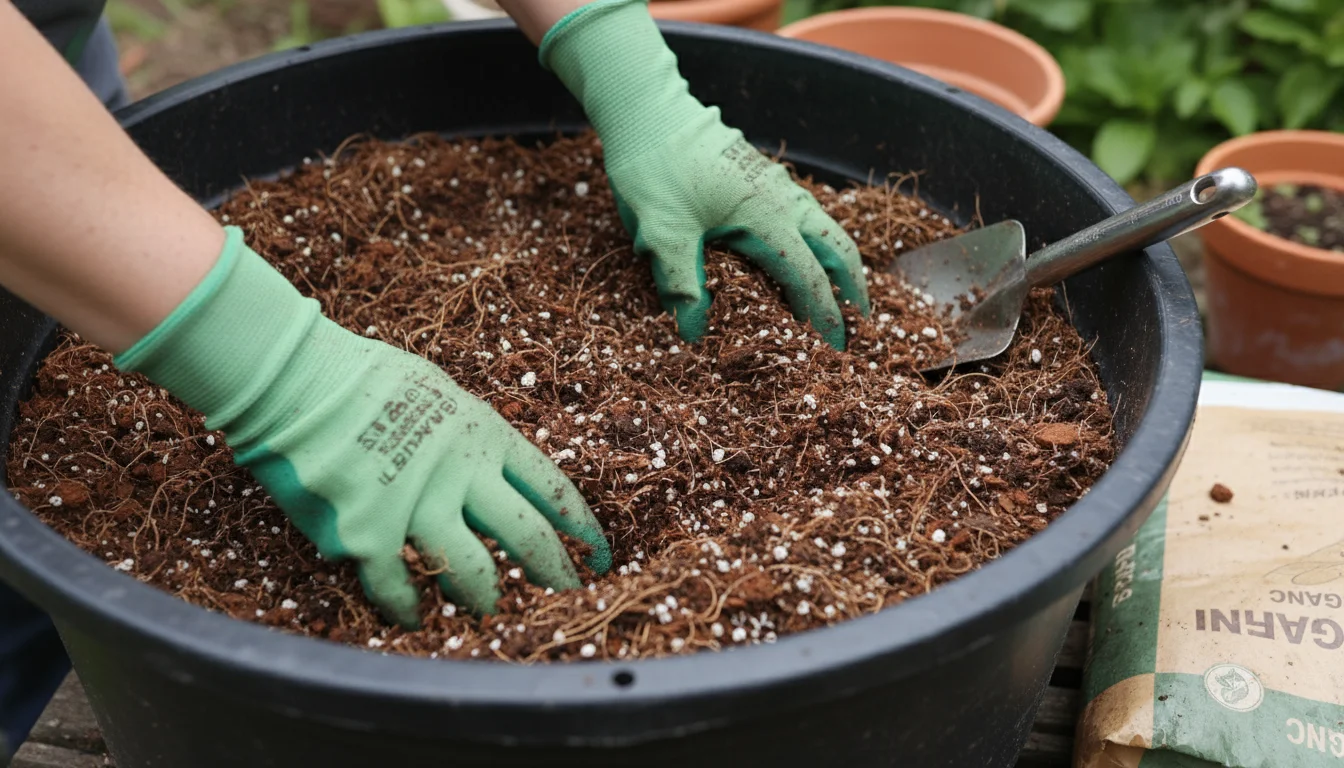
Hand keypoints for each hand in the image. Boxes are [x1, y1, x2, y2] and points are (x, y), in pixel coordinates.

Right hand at [115, 227, 611, 627]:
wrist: (295, 380)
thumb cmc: (365, 380)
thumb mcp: (440, 395)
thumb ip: (470, 438)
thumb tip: (494, 472)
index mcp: (485, 436)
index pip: (554, 489)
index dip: (582, 528)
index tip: (599, 555)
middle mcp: (462, 475)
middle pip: (529, 538)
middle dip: (556, 574)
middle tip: (567, 596)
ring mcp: (416, 507)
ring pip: (474, 573)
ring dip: (486, 599)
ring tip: (489, 613)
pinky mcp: (369, 535)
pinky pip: (399, 587)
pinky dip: (409, 607)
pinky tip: (413, 616)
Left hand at [539, 0, 868, 349]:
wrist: (646, 111)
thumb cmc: (655, 170)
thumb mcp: (662, 233)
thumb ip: (682, 284)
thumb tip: (694, 332)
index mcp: (767, 218)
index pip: (809, 276)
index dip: (824, 314)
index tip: (836, 345)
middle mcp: (783, 199)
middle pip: (838, 246)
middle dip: (854, 284)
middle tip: (862, 318)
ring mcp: (775, 184)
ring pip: (825, 226)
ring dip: (838, 260)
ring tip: (839, 290)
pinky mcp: (761, 175)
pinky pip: (804, 213)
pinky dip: (815, 241)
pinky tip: (799, 253)